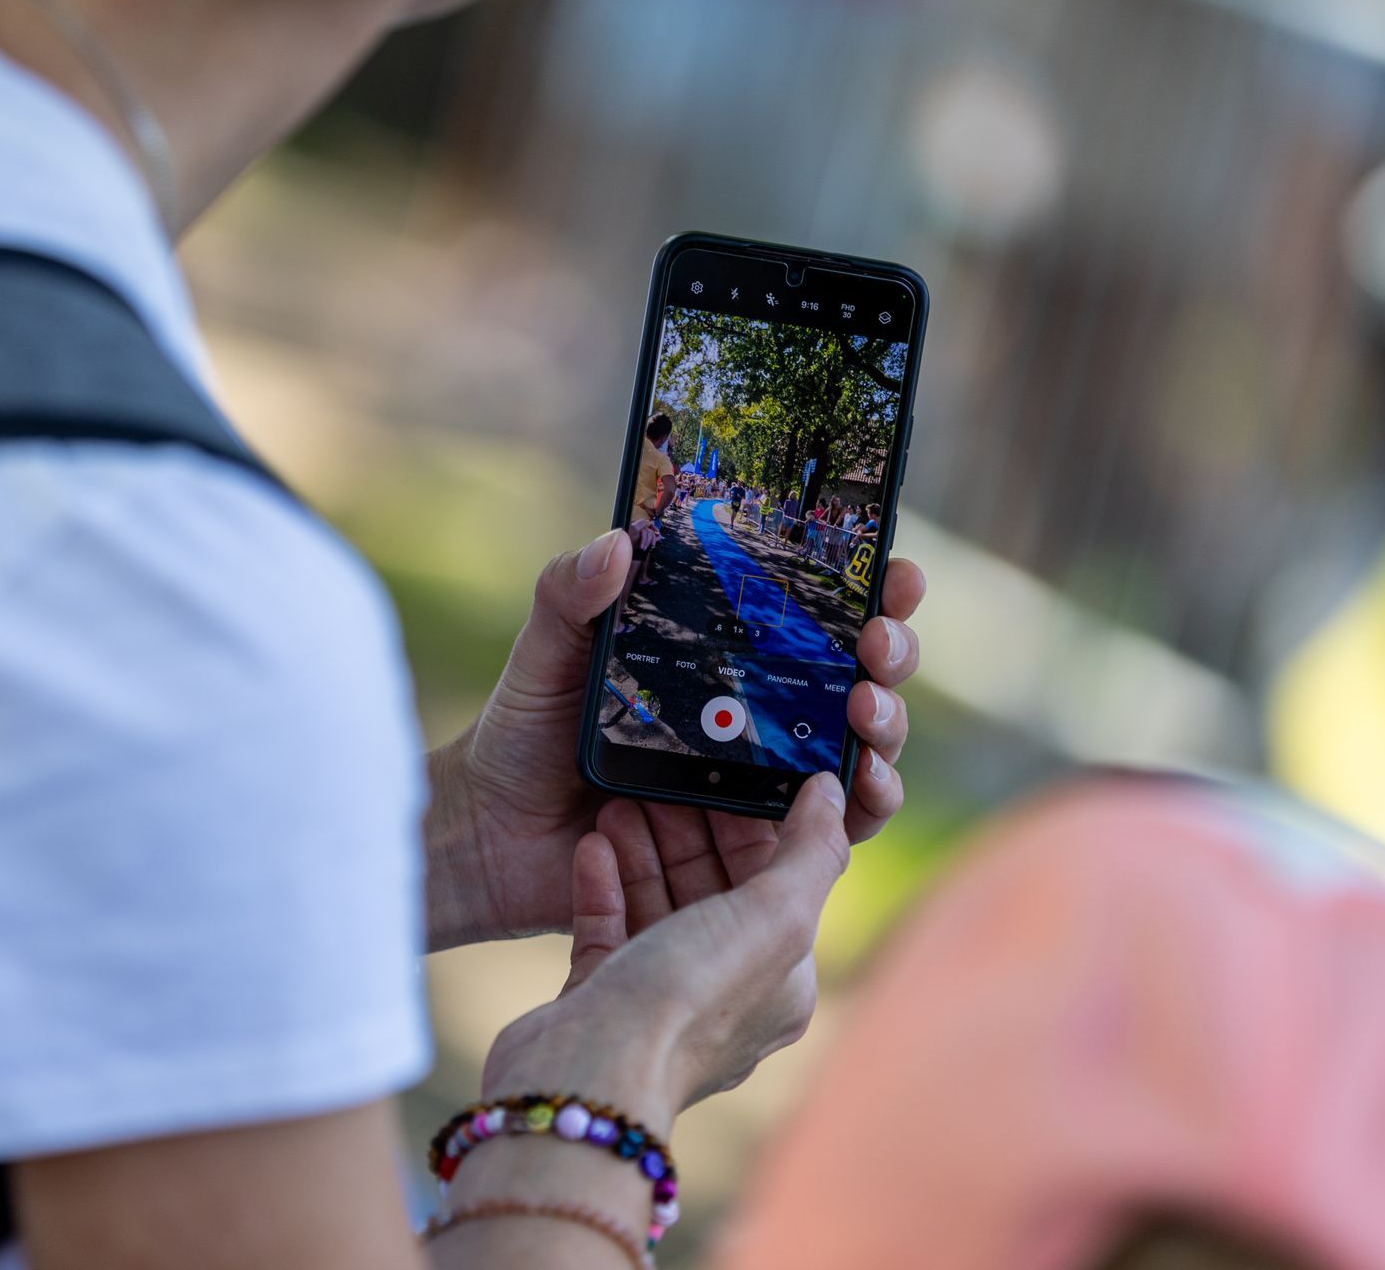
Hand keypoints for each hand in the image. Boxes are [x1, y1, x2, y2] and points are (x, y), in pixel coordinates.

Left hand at [425, 531, 924, 949]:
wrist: (492, 832)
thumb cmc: (523, 733)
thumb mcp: (546, 652)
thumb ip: (571, 594)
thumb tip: (620, 539)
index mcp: (723, 655)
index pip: (815, 614)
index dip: (869, 589)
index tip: (892, 569)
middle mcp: (757, 712)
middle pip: (859, 677)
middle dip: (890, 653)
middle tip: (878, 642)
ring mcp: (763, 780)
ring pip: (862, 751)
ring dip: (886, 727)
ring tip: (866, 706)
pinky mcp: (756, 845)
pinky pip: (832, 830)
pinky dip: (862, 804)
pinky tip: (861, 782)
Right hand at [478, 774, 853, 1126]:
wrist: (587, 1074)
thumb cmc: (690, 998)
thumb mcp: (772, 917)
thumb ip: (811, 851)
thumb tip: (833, 791)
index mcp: (782, 983)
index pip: (779, 887)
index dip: (755, 825)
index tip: (729, 771)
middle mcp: (725, 994)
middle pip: (713, 891)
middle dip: (690, 831)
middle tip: (666, 773)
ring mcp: (659, 998)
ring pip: (656, 904)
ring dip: (642, 849)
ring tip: (620, 798)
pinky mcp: (599, 998)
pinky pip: (606, 928)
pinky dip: (602, 884)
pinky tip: (590, 843)